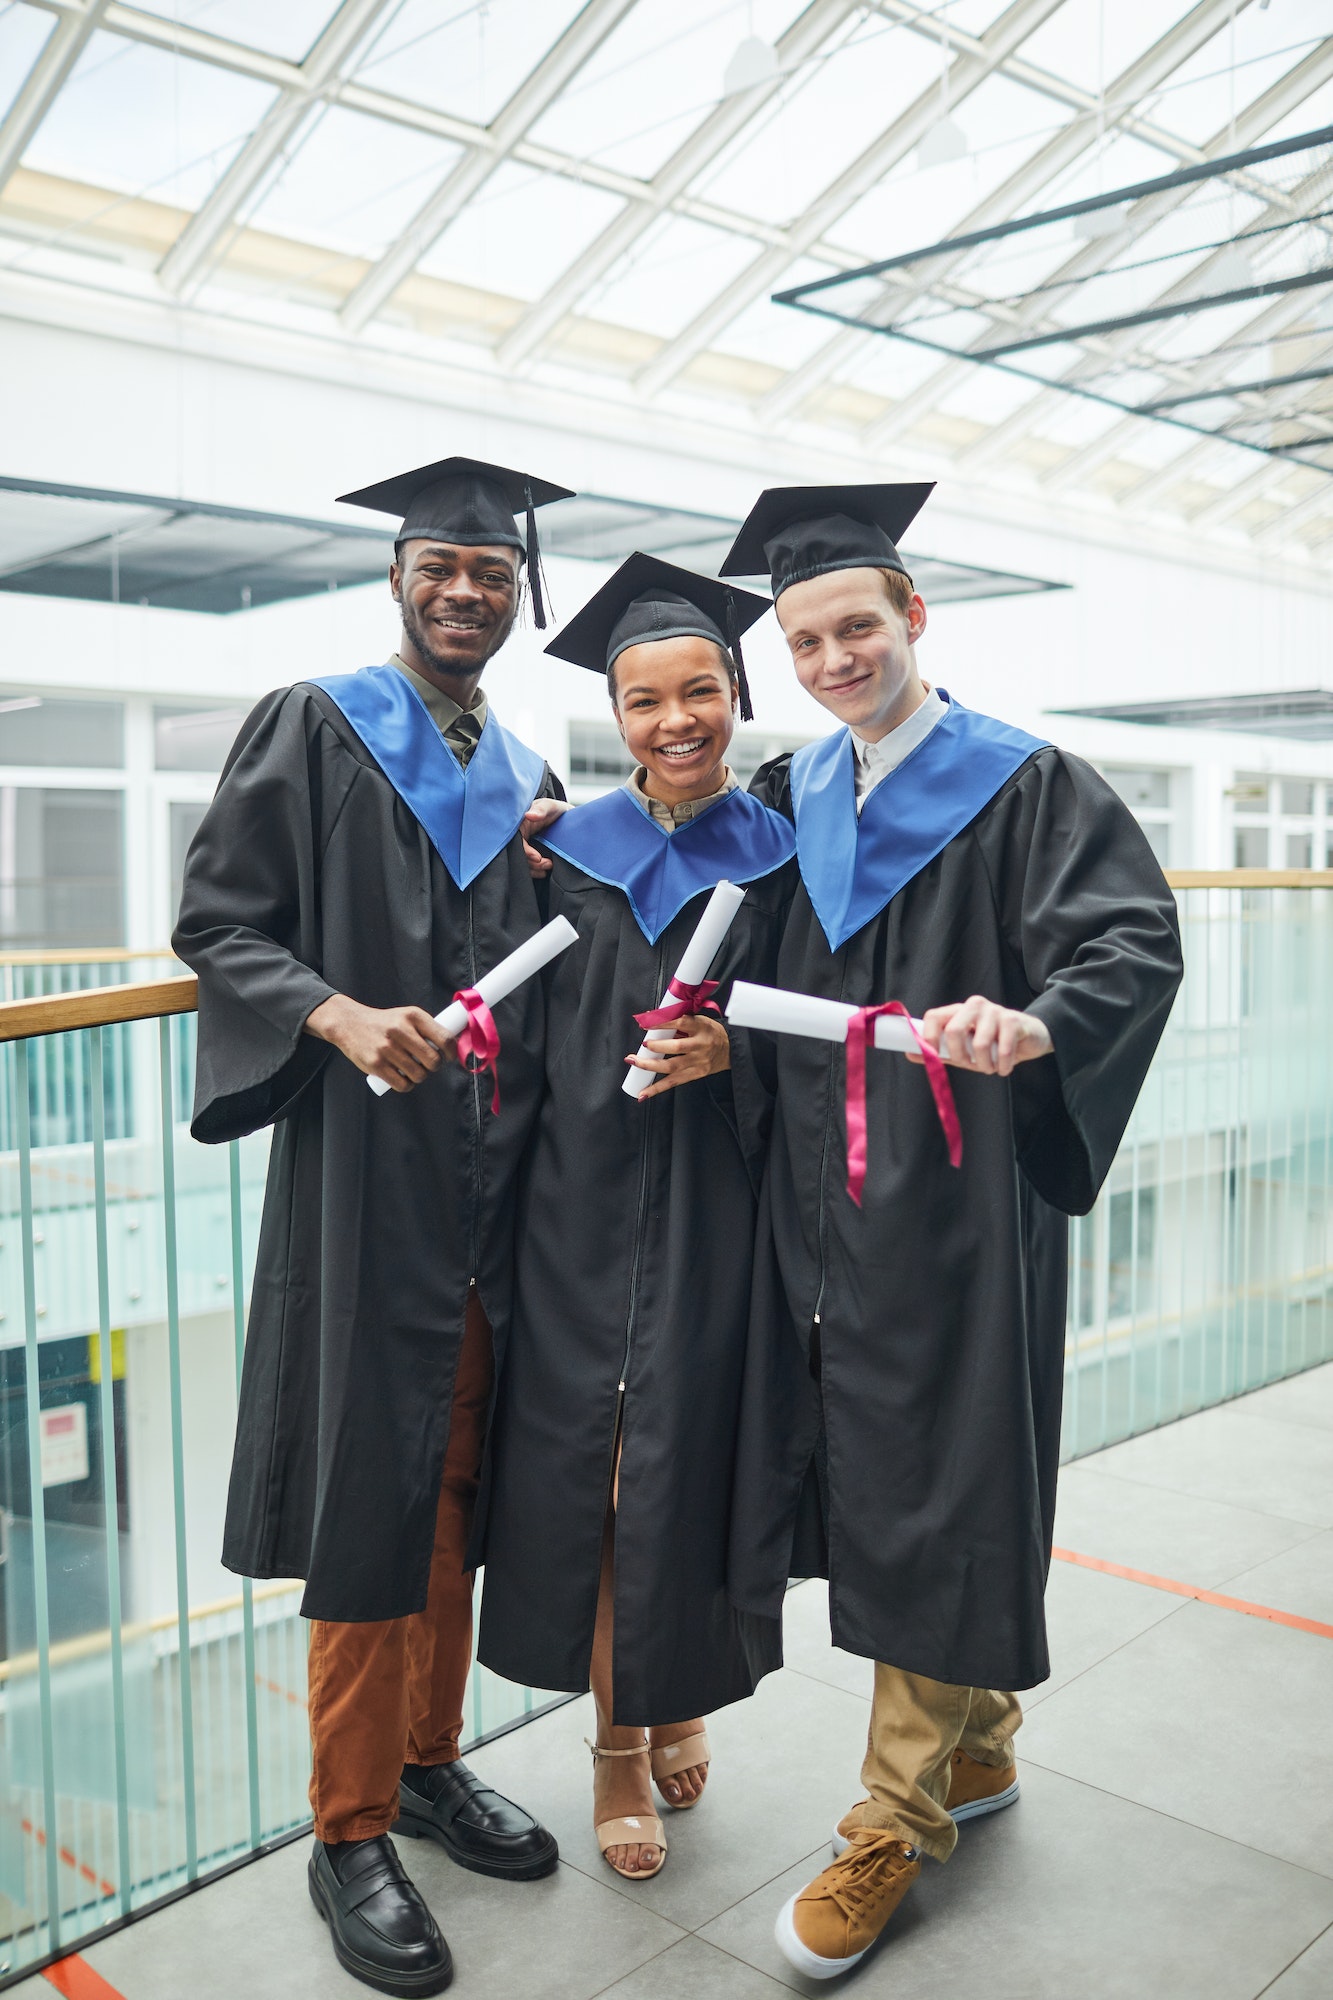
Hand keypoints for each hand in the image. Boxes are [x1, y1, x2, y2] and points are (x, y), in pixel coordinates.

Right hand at [305, 994, 456, 1092]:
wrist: (349, 1023)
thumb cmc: (384, 1023)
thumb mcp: (405, 1016)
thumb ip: (426, 1029)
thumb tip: (451, 1049)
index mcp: (413, 1016)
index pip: (444, 1039)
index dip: (451, 1053)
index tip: (448, 1057)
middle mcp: (400, 1030)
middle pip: (433, 1061)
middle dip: (434, 1067)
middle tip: (428, 1064)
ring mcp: (387, 1048)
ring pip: (419, 1075)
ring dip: (419, 1076)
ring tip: (413, 1070)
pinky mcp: (376, 1064)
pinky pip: (403, 1084)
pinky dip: (406, 1085)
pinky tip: (403, 1078)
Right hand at [521, 798, 568, 879]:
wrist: (569, 819)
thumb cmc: (556, 809)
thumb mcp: (550, 806)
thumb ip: (541, 809)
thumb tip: (529, 815)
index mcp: (519, 823)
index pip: (515, 839)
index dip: (525, 851)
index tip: (538, 858)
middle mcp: (519, 834)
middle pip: (518, 852)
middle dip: (531, 862)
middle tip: (547, 864)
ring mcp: (524, 844)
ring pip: (522, 860)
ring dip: (534, 868)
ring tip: (548, 867)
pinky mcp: (530, 852)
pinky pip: (527, 864)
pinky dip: (534, 871)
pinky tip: (544, 872)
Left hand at [627, 1014, 730, 1100]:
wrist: (731, 1050)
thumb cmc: (711, 1032)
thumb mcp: (699, 1021)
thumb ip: (679, 1023)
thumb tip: (652, 1023)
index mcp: (701, 1028)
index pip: (681, 1023)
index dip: (663, 1023)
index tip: (646, 1023)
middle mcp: (700, 1046)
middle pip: (676, 1047)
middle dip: (656, 1046)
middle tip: (642, 1045)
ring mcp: (698, 1062)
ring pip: (671, 1067)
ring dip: (650, 1065)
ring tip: (633, 1062)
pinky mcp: (695, 1075)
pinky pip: (673, 1082)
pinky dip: (657, 1089)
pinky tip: (644, 1093)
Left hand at [911, 996, 1052, 1077]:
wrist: (1030, 1038)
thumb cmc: (992, 1044)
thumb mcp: (963, 1049)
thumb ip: (939, 1051)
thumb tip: (910, 1053)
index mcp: (958, 1011)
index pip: (933, 1016)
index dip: (928, 1038)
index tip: (931, 1056)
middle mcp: (973, 1006)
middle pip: (953, 1030)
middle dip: (959, 1056)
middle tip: (969, 1065)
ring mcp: (994, 1011)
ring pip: (979, 1043)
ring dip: (984, 1065)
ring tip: (990, 1068)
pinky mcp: (1013, 1020)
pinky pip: (1002, 1048)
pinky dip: (1002, 1065)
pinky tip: (1004, 1069)